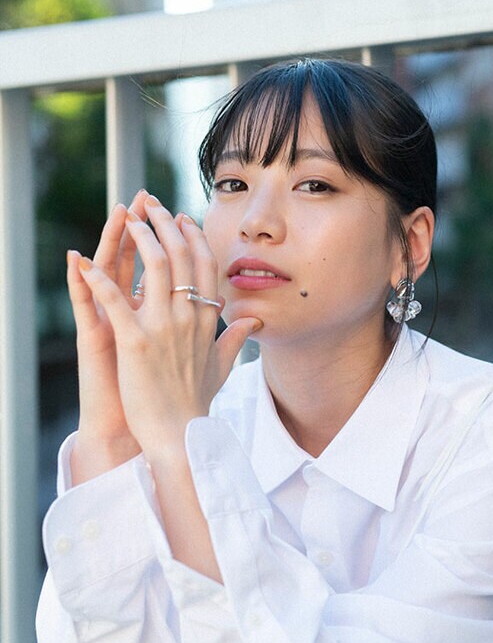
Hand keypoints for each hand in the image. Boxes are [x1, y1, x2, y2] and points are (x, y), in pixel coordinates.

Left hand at [77, 196, 260, 462]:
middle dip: (165, 224)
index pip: (204, 266)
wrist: (181, 437)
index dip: (193, 237)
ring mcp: (164, 328)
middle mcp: (189, 318)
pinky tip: (87, 263)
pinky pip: (116, 302)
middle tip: (152, 205)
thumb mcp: (222, 367)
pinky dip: (99, 280)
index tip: (183, 217)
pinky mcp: (136, 342)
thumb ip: (237, 339)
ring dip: (140, 238)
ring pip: (155, 267)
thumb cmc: (197, 405)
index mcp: (207, 321)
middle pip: (181, 256)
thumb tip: (255, 321)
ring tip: (128, 219)